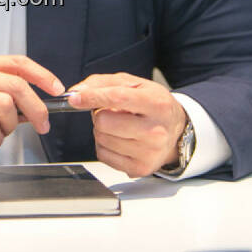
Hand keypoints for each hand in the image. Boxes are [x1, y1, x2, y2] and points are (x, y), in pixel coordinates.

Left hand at [67, 72, 186, 177]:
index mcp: (156, 103)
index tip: (75, 98)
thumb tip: (78, 91)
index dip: (92, 97)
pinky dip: (105, 145)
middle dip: (99, 114)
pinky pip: (102, 155)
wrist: (176, 130)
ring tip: (119, 125)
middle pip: (104, 121)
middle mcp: (156, 130)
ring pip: (101, 138)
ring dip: (102, 130)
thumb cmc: (153, 105)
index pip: (118, 98)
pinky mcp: (139, 168)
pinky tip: (120, 139)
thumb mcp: (135, 84)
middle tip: (112, 112)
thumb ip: (103, 82)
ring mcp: (149, 152)